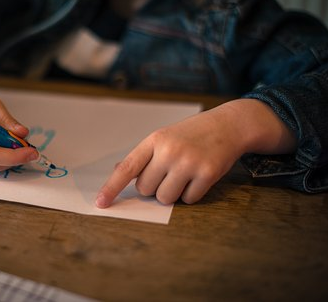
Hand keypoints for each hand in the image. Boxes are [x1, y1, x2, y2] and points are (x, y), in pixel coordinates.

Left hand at [95, 99, 296, 206]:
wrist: (227, 125)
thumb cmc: (189, 134)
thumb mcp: (163, 137)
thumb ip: (142, 156)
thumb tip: (117, 172)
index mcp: (153, 140)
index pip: (127, 169)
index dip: (111, 188)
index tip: (100, 203)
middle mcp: (169, 150)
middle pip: (145, 190)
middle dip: (154, 187)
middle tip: (168, 172)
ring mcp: (188, 162)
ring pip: (165, 198)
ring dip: (172, 193)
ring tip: (183, 175)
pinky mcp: (207, 173)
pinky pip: (188, 200)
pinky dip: (191, 194)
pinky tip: (198, 177)